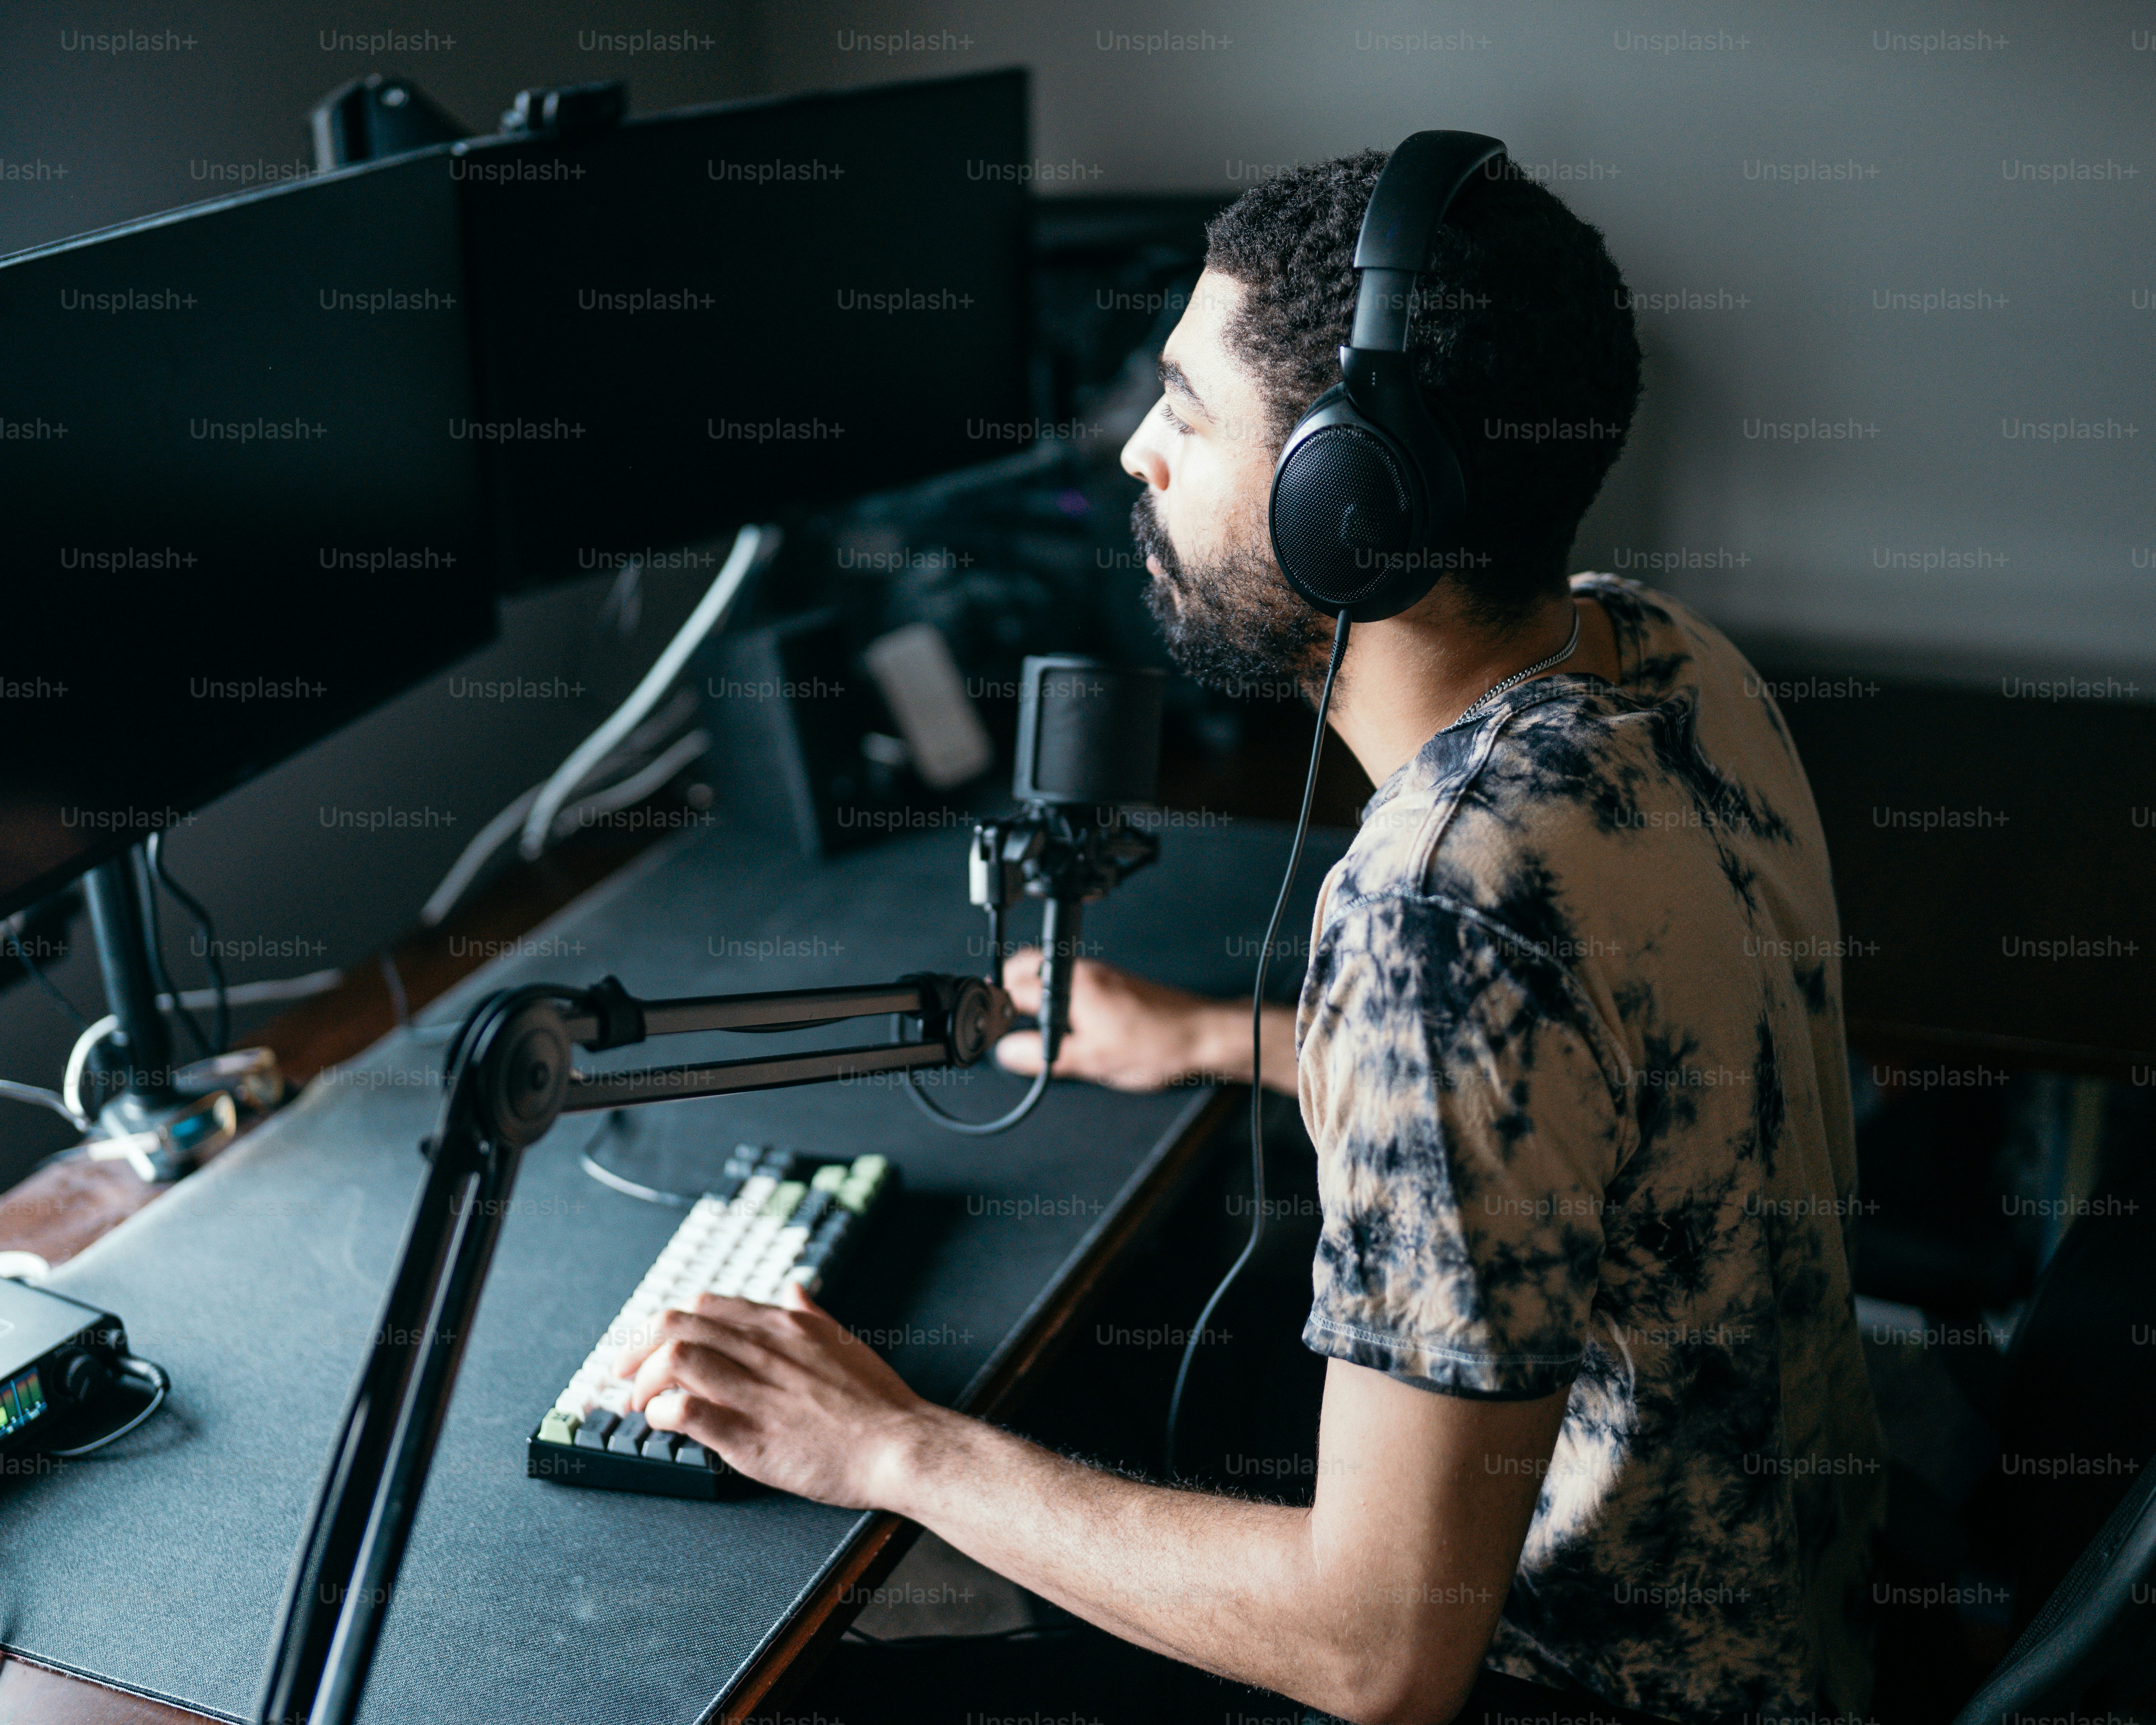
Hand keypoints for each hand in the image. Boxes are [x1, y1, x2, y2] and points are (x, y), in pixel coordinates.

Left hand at [614, 1284, 932, 1508]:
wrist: (899, 1445)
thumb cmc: (876, 1400)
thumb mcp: (843, 1339)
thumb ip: (811, 1312)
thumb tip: (794, 1285)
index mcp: (783, 1325)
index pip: (704, 1306)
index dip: (666, 1324)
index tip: (652, 1347)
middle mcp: (764, 1349)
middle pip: (676, 1325)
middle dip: (637, 1348)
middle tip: (624, 1375)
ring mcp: (755, 1391)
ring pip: (676, 1359)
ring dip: (644, 1380)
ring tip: (640, 1403)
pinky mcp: (750, 1436)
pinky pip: (688, 1412)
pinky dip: (663, 1414)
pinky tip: (663, 1424)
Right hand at [994, 947, 1234, 1091]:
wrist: (1202, 1036)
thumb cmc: (1157, 1044)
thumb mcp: (1091, 1060)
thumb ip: (1043, 1057)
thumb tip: (1009, 1054)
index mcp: (1074, 985)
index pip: (1016, 986)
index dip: (996, 1007)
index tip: (990, 1026)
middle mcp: (1086, 971)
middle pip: (1027, 966)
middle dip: (1008, 987)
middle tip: (1003, 1018)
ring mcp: (1101, 974)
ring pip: (1050, 971)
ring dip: (1033, 989)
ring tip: (1030, 1022)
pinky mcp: (1114, 983)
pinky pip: (1071, 980)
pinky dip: (1056, 994)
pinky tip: (1065, 1021)